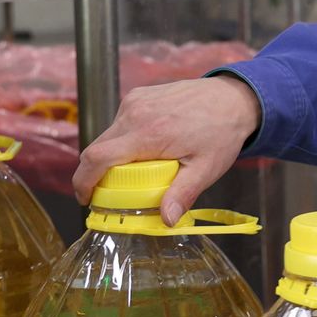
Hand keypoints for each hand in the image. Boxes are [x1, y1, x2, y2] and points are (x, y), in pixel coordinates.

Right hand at [72, 74, 263, 224]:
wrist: (233, 98)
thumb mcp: (206, 169)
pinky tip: (144, 150)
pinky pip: (119, 123)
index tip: (86, 199)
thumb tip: (165, 220)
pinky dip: (123, 140)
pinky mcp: (138, 96)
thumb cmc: (222, 132)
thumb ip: (183, 194)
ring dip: (112, 157)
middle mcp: (135, 113)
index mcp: (149, 133)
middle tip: (112, 194)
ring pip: (107, 136)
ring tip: (135, 172)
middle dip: (97, 174)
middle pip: (96, 148)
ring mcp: (135, 101)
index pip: (98, 157)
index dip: (84, 181)